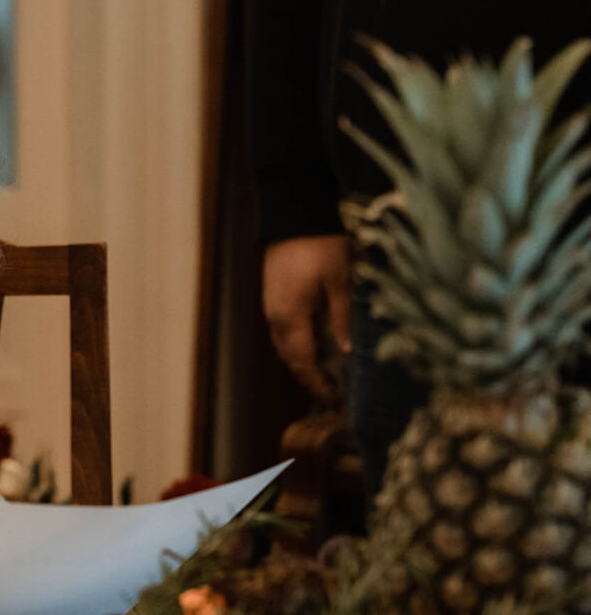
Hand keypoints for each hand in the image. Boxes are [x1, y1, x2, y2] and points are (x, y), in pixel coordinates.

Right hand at [262, 235, 351, 402]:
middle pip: (290, 358)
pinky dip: (298, 345)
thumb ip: (341, 318)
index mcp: (290, 316)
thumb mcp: (340, 281)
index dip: (318, 384)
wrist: (293, 214)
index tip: (334, 400)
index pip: (303, 362)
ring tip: (325, 375)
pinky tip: (315, 346)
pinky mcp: (273, 296)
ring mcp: (271, 306)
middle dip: (310, 378)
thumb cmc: (320, 244)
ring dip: (303, 363)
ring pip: (284, 346)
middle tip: (333, 394)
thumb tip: (343, 351)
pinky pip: (283, 331)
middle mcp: (275, 316)